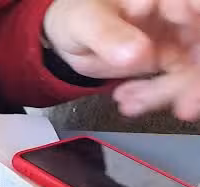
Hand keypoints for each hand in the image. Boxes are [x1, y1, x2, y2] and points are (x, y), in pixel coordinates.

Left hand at [43, 0, 199, 119]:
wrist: (70, 37)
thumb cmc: (79, 17)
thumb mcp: (86, 22)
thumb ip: (109, 35)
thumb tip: (138, 53)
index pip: (196, 8)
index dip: (199, 32)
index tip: (195, 60)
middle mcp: (180, 13)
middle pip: (199, 47)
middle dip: (193, 79)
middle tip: (184, 107)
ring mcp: (178, 38)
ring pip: (191, 69)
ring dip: (168, 92)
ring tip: (130, 104)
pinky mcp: (170, 61)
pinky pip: (174, 84)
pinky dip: (154, 98)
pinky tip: (129, 103)